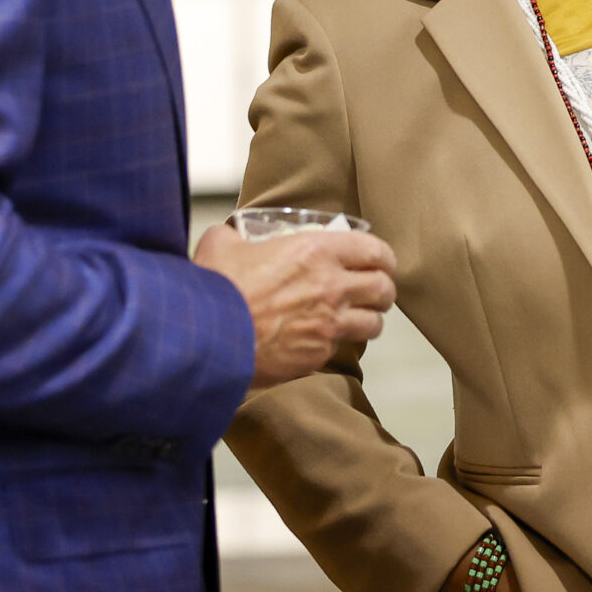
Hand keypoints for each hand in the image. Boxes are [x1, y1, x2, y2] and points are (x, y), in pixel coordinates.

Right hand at [193, 223, 397, 390]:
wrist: (209, 338)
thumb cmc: (217, 289)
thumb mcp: (223, 245)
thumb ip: (236, 236)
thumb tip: (232, 236)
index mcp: (315, 252)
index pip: (374, 249)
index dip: (382, 256)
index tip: (379, 260)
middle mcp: (331, 287)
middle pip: (383, 288)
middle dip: (383, 289)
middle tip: (374, 290)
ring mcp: (328, 325)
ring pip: (373, 323)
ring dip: (368, 319)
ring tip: (358, 317)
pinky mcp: (317, 355)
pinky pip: (340, 348)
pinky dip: (336, 343)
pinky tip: (322, 338)